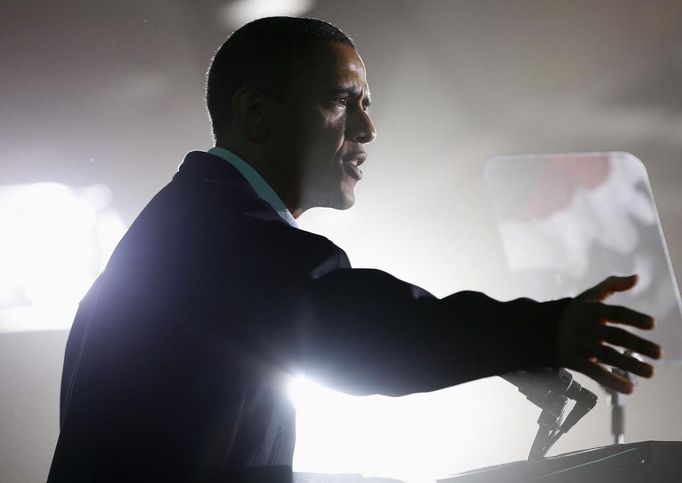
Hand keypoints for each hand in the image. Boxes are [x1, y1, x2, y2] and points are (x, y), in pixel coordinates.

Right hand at [556, 275, 661, 393]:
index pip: (615, 313)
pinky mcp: (575, 361)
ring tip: (650, 371)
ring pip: (608, 356)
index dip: (634, 318)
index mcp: (591, 310)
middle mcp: (587, 328)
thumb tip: (637, 278)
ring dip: (630, 365)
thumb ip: (612, 285)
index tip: (652, 324)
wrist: (540, 330)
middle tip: (659, 353)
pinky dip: (611, 380)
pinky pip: (595, 372)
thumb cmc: (571, 313)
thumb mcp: (588, 296)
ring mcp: (581, 345)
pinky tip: (628, 388)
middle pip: (615, 336)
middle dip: (638, 345)